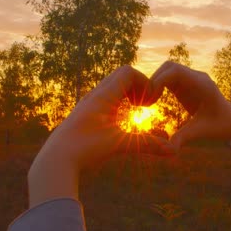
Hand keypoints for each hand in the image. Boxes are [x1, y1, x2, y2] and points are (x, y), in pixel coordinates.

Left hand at [28, 65, 174, 207]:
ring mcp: (88, 102)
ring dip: (127, 92)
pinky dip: (117, 101)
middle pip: (121, 74)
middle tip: (145, 104)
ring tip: (135, 109)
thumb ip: (148, 145)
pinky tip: (120, 119)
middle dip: (137, 86)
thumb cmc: (86, 149)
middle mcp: (95, 95)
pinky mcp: (85, 112)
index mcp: (103, 96)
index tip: (149, 102)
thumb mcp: (120, 145)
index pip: (128, 72)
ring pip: (112, 85)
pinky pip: (105, 96)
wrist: (56, 159)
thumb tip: (174, 151)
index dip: (143, 82)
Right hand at [150, 61, 230, 147]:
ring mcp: (192, 78)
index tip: (150, 100)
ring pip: (167, 70)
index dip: (158, 81)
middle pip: (169, 66)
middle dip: (154, 80)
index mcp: (202, 85)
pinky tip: (154, 101)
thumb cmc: (219, 126)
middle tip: (146, 101)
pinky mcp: (187, 83)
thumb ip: (184, 137)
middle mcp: (197, 77)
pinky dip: (159, 85)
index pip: (175, 71)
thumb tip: (168, 149)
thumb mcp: (201, 132)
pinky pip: (169, 78)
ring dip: (155, 82)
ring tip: (148, 102)